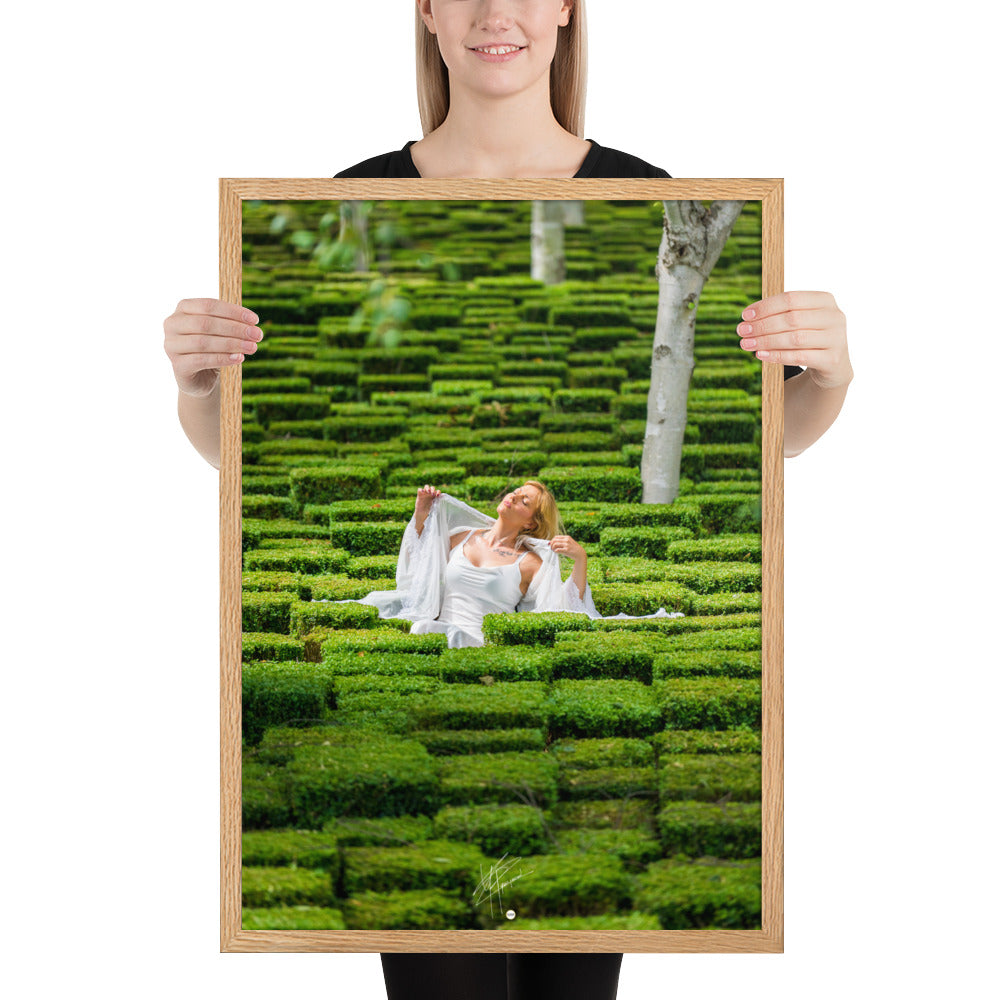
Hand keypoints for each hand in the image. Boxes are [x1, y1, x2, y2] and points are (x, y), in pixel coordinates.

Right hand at [163, 298, 263, 397]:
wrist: (201, 377)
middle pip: (206, 323)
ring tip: (252, 347)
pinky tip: (239, 358)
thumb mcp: (221, 331)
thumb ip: (232, 324)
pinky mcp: (177, 366)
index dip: (233, 311)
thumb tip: (252, 326)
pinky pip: (201, 360)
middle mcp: (172, 324)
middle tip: (257, 335)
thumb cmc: (212, 348)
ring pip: (203, 342)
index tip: (255, 320)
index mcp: (183, 309)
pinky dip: (222, 358)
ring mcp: (171, 345)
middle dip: (235, 328)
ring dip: (232, 344)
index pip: (208, 305)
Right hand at [415, 484, 440, 518]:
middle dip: (433, 489)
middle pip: (432, 487)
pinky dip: (420, 489)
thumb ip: (436, 503)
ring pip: (426, 486)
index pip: (437, 491)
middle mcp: (429, 493)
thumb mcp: (433, 507)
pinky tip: (421, 492)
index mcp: (434, 496)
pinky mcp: (419, 495)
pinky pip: (419, 489)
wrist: (421, 512)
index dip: (438, 492)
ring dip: (427, 488)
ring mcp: (424, 493)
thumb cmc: (428, 509)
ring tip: (428, 492)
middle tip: (432, 494)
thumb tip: (441, 502)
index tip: (437, 496)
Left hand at [550, 534, 585, 560]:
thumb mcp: (569, 542)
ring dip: (552, 548)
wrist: (580, 554)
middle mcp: (566, 540)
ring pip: (555, 544)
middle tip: (551, 548)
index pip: (556, 537)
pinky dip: (555, 551)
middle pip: (554, 540)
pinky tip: (556, 552)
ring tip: (553, 550)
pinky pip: (558, 549)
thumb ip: (562, 542)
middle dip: (551, 544)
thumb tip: (552, 543)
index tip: (551, 544)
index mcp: (567, 537)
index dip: (552, 540)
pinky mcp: (567, 550)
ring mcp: (567, 545)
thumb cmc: (573, 549)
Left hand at [737, 291, 851, 389]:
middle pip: (791, 319)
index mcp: (825, 300)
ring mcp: (836, 339)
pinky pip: (800, 357)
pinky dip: (777, 356)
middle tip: (741, 331)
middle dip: (762, 325)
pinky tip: (760, 355)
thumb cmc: (810, 337)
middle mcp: (834, 317)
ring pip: (795, 338)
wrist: (834, 365)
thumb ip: (780, 315)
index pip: (791, 299)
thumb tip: (747, 318)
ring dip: (766, 341)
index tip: (745, 315)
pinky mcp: (832, 360)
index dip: (766, 306)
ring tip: (746, 344)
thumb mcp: (800, 321)